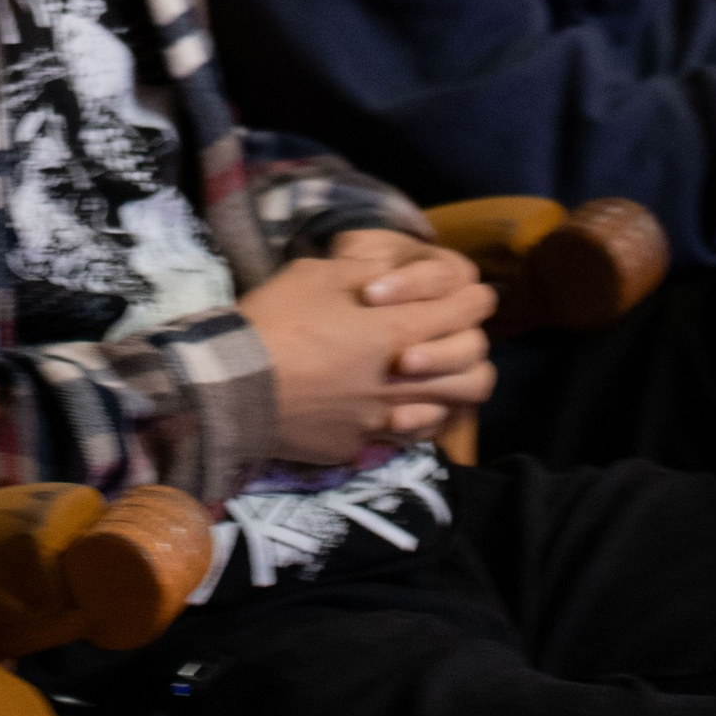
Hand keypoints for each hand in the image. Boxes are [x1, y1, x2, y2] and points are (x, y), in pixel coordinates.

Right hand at [244, 238, 495, 456]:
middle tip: (452, 337)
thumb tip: (396, 276)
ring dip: (452, 389)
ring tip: (435, 376)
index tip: (468, 295)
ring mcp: (388, 416)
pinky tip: (399, 405)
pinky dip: (417, 419)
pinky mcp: (365, 443)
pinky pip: (413, 435)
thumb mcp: (320, 273)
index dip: (476, 298)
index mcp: (399, 326)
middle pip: (478, 369)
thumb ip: (369, 272)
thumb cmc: (277, 318)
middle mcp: (406, 377)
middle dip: (473, 349)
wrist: (237, 384)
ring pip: (454, 409)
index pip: (469, 310)